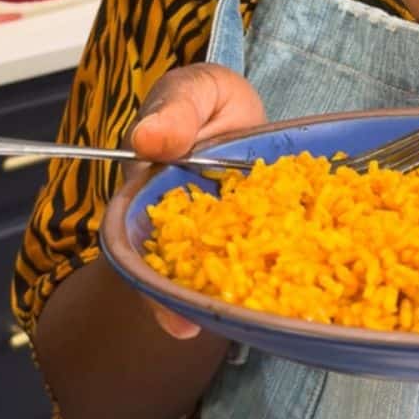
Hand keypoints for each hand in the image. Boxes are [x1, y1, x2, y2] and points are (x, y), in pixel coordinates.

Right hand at [111, 64, 265, 340]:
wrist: (244, 108)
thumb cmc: (209, 99)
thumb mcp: (194, 92)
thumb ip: (176, 112)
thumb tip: (146, 138)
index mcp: (151, 187)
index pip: (139, 234)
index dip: (147, 273)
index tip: (159, 296)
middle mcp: (175, 221)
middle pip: (168, 268)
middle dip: (176, 300)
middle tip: (187, 327)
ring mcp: (212, 233)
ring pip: (209, 274)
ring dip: (219, 298)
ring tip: (233, 324)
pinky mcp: (247, 236)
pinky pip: (252, 261)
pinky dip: (265, 282)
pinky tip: (280, 302)